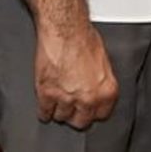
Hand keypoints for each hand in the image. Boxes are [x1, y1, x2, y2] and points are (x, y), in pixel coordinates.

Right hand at [36, 14, 119, 129]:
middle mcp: (88, 99)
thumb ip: (100, 81)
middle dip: (76, 115)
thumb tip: (94, 87)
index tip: (87, 110)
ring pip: (62, 117)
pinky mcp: (47, 94)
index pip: (101, 115)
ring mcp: (66, 98)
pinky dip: (44, 111)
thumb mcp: (102, 63)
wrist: (65, 30)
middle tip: (72, 109)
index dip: (92, 111)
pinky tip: (45, 108)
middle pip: (81, 121)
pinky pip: (44, 112)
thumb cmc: (84, 38)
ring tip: (58, 105)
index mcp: (106, 91)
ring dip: (59, 111)